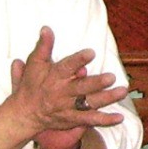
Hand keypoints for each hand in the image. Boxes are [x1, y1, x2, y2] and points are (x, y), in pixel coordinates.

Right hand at [8, 26, 128, 136]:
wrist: (25, 113)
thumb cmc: (32, 85)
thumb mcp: (35, 63)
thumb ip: (43, 46)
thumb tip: (47, 28)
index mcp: (54, 77)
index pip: (66, 67)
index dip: (78, 60)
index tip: (91, 53)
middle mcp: (63, 93)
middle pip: (81, 88)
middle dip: (97, 83)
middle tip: (111, 77)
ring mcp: (69, 108)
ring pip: (90, 103)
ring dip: (107, 98)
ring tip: (122, 91)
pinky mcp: (74, 119)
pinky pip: (91, 120)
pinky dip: (105, 120)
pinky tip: (119, 117)